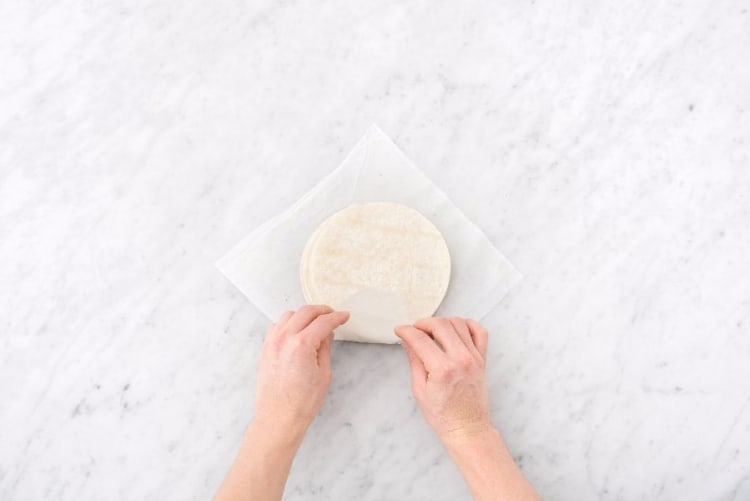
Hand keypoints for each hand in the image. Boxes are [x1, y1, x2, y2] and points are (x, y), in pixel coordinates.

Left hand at [254, 305, 348, 435]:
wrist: (279, 418)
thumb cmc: (302, 402)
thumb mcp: (324, 374)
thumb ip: (325, 348)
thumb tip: (327, 333)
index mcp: (302, 344)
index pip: (323, 322)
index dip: (337, 317)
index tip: (344, 316)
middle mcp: (284, 339)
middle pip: (305, 312)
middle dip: (322, 310)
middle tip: (332, 315)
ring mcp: (272, 343)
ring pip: (289, 315)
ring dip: (304, 315)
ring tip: (315, 322)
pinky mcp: (265, 349)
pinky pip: (276, 326)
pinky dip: (288, 323)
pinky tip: (297, 330)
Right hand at [395, 317, 491, 443]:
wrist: (467, 428)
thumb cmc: (443, 416)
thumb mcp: (419, 390)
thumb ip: (414, 361)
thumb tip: (407, 341)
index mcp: (442, 369)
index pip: (420, 339)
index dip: (406, 331)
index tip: (400, 330)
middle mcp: (460, 360)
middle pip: (440, 325)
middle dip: (423, 323)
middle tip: (414, 329)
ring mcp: (474, 358)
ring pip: (459, 323)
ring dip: (442, 322)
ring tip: (432, 330)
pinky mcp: (482, 359)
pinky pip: (479, 332)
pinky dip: (467, 324)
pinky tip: (455, 329)